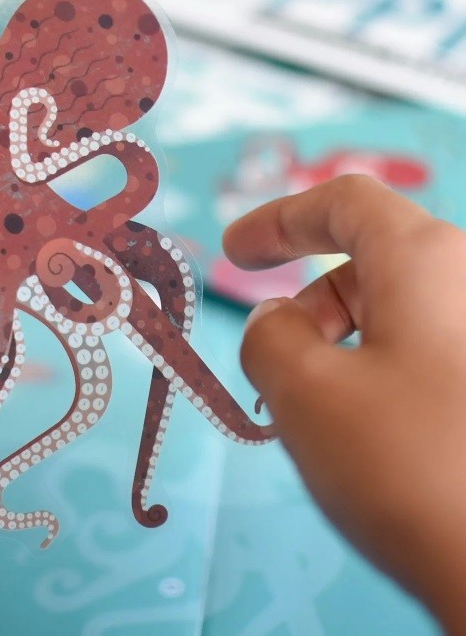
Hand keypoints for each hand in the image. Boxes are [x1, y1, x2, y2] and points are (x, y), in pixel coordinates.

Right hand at [224, 174, 465, 629]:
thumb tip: (279, 322)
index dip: (278, 220)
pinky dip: (384, 375)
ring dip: (344, 348)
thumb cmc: (411, 464)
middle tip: (274, 368)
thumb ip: (268, 336)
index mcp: (427, 260)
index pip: (344, 203)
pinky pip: (432, 357)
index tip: (235, 253)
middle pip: (372, 265)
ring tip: (321, 417)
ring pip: (402, 316)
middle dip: (310, 307)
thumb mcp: (305, 392)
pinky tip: (376, 440)